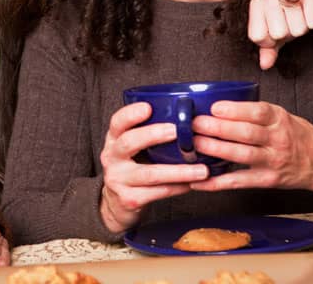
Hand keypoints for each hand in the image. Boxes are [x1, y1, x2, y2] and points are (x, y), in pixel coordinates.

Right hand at [98, 103, 208, 234]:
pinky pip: (157, 192)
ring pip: (149, 173)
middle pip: (128, 143)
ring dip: (178, 171)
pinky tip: (191, 184)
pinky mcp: (129, 199)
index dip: (130, 114)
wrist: (116, 204)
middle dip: (152, 135)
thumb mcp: (132, 149)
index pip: (117, 122)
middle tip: (176, 132)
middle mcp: (111, 158)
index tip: (148, 107)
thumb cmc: (133, 169)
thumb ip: (147, 135)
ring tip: (201, 170)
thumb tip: (186, 118)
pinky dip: (177, 188)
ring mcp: (118, 180)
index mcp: (113, 140)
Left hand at [190, 100, 312, 194]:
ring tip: (194, 144)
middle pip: (245, 133)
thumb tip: (215, 105)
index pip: (257, 112)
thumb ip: (254, 111)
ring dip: (215, 150)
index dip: (234, 110)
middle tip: (194, 124)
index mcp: (279, 119)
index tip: (214, 107)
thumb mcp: (281, 115)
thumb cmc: (295, 134)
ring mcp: (272, 161)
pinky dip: (217, 182)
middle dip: (217, 128)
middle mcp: (277, 139)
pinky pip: (239, 182)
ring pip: (241, 155)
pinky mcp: (267, 180)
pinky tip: (199, 181)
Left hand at [248, 0, 312, 69]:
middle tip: (292, 21)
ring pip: (297, 29)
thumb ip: (268, 48)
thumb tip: (264, 65)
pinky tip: (312, 11)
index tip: (276, 32)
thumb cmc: (292, 13)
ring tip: (302, 15)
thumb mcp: (277, 30)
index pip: (257, 37)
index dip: (270, 41)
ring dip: (303, 27)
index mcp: (256, 3)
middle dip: (289, 33)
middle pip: (278, 33)